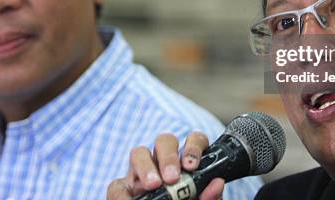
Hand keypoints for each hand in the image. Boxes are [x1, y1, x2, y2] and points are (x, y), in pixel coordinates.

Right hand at [107, 132, 223, 199]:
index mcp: (187, 163)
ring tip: (153, 185)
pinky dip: (121, 194)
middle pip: (165, 141)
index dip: (193, 146)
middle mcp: (163, 161)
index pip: (194, 140)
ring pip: (139, 152)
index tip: (192, 165)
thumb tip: (217, 183)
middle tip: (172, 177)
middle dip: (168, 156)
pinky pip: (116, 185)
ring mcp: (141, 172)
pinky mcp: (122, 189)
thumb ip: (209, 196)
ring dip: (146, 166)